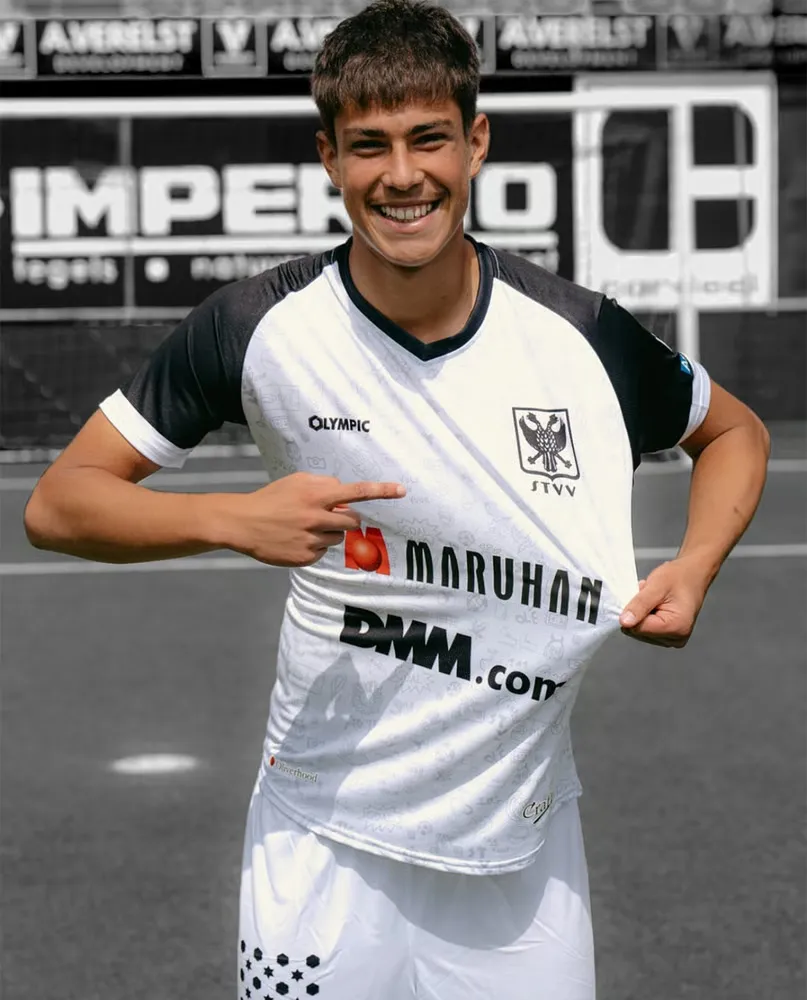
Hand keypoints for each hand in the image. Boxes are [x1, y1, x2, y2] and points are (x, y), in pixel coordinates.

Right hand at [220, 473, 404, 567]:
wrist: (243, 523)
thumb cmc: (272, 499)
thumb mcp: (296, 481)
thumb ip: (323, 485)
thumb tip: (343, 493)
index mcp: (316, 496)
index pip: (356, 492)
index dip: (381, 490)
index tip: (401, 490)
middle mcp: (317, 518)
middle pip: (352, 521)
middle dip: (346, 519)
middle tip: (328, 516)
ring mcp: (311, 540)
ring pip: (338, 538)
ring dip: (329, 533)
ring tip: (304, 527)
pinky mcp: (305, 558)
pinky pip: (323, 552)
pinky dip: (315, 546)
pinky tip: (296, 540)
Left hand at [618, 557, 709, 647]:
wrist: (693, 574)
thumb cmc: (679, 577)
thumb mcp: (656, 586)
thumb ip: (639, 604)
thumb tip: (624, 622)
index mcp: (676, 627)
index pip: (638, 629)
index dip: (632, 611)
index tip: (641, 595)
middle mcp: (676, 638)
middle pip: (638, 632)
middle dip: (637, 612)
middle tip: (649, 595)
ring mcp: (673, 639)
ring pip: (639, 631)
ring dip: (640, 613)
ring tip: (653, 598)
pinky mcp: (668, 637)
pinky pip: (645, 630)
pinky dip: (645, 616)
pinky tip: (654, 605)